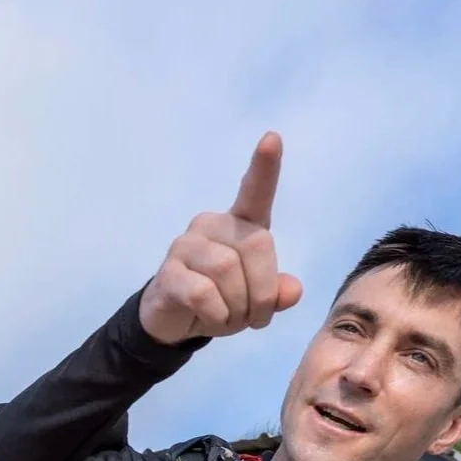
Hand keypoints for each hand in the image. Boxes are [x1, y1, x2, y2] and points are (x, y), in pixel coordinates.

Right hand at [138, 132, 302, 345]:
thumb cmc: (219, 300)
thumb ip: (276, 292)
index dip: (265, 168)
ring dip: (238, 307)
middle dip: (263, 292)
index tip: (272, 139)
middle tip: (255, 319)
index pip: (254, 193)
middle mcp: (211, 225)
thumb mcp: (253, 300)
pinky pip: (203, 293)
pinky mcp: (169, 273)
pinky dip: (217, 315)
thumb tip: (291, 291)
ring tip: (231, 321)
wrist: (172, 321)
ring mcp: (186, 246)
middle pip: (255, 247)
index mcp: (238, 225)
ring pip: (228, 271)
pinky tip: (212, 320)